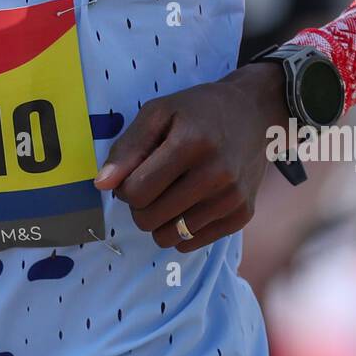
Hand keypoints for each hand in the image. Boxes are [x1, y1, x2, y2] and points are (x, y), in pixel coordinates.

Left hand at [92, 64, 287, 251]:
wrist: (253, 113)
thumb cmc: (197, 112)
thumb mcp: (158, 113)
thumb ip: (127, 148)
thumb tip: (102, 185)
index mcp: (191, 144)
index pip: (136, 191)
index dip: (125, 186)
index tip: (135, 173)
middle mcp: (216, 174)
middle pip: (149, 218)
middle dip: (140, 206)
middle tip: (152, 184)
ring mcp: (232, 198)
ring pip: (169, 237)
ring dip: (160, 220)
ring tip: (170, 193)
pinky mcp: (242, 215)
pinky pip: (192, 243)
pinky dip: (182, 229)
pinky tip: (189, 203)